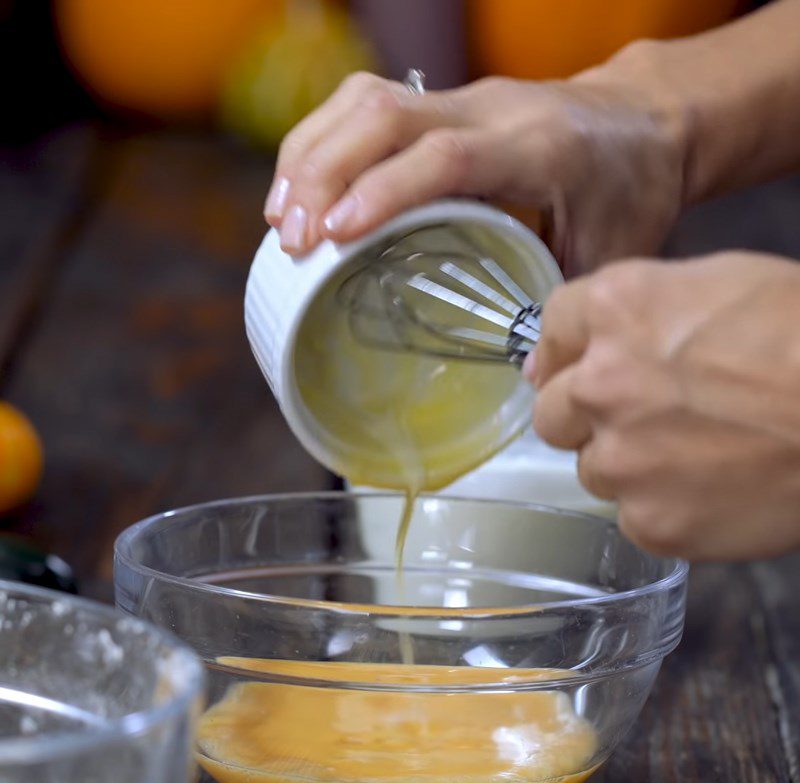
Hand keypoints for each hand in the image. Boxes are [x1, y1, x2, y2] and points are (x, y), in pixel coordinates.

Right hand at [264, 64, 686, 274]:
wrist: (644, 120)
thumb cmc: (630, 189)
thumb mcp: (611, 254)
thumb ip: (562, 305)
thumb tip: (523, 374)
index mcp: (536, 147)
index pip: (445, 158)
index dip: (383, 193)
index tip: (334, 238)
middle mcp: (489, 111)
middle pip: (386, 114)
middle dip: (324, 174)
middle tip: (292, 241)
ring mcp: (461, 100)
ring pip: (365, 100)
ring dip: (311, 155)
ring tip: (283, 221)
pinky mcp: (440, 104)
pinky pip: (365, 105)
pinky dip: (323, 143)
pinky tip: (303, 188)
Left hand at [530, 252, 799, 560]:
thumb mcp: (716, 283)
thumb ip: (626, 310)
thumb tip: (548, 361)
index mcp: (614, 310)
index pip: (551, 331)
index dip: (566, 354)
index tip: (579, 369)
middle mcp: (599, 384)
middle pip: (551, 412)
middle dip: (586, 415)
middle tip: (647, 416)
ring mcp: (622, 460)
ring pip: (593, 469)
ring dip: (629, 464)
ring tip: (697, 453)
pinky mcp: (652, 522)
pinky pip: (633, 517)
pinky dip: (664, 508)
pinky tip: (712, 490)